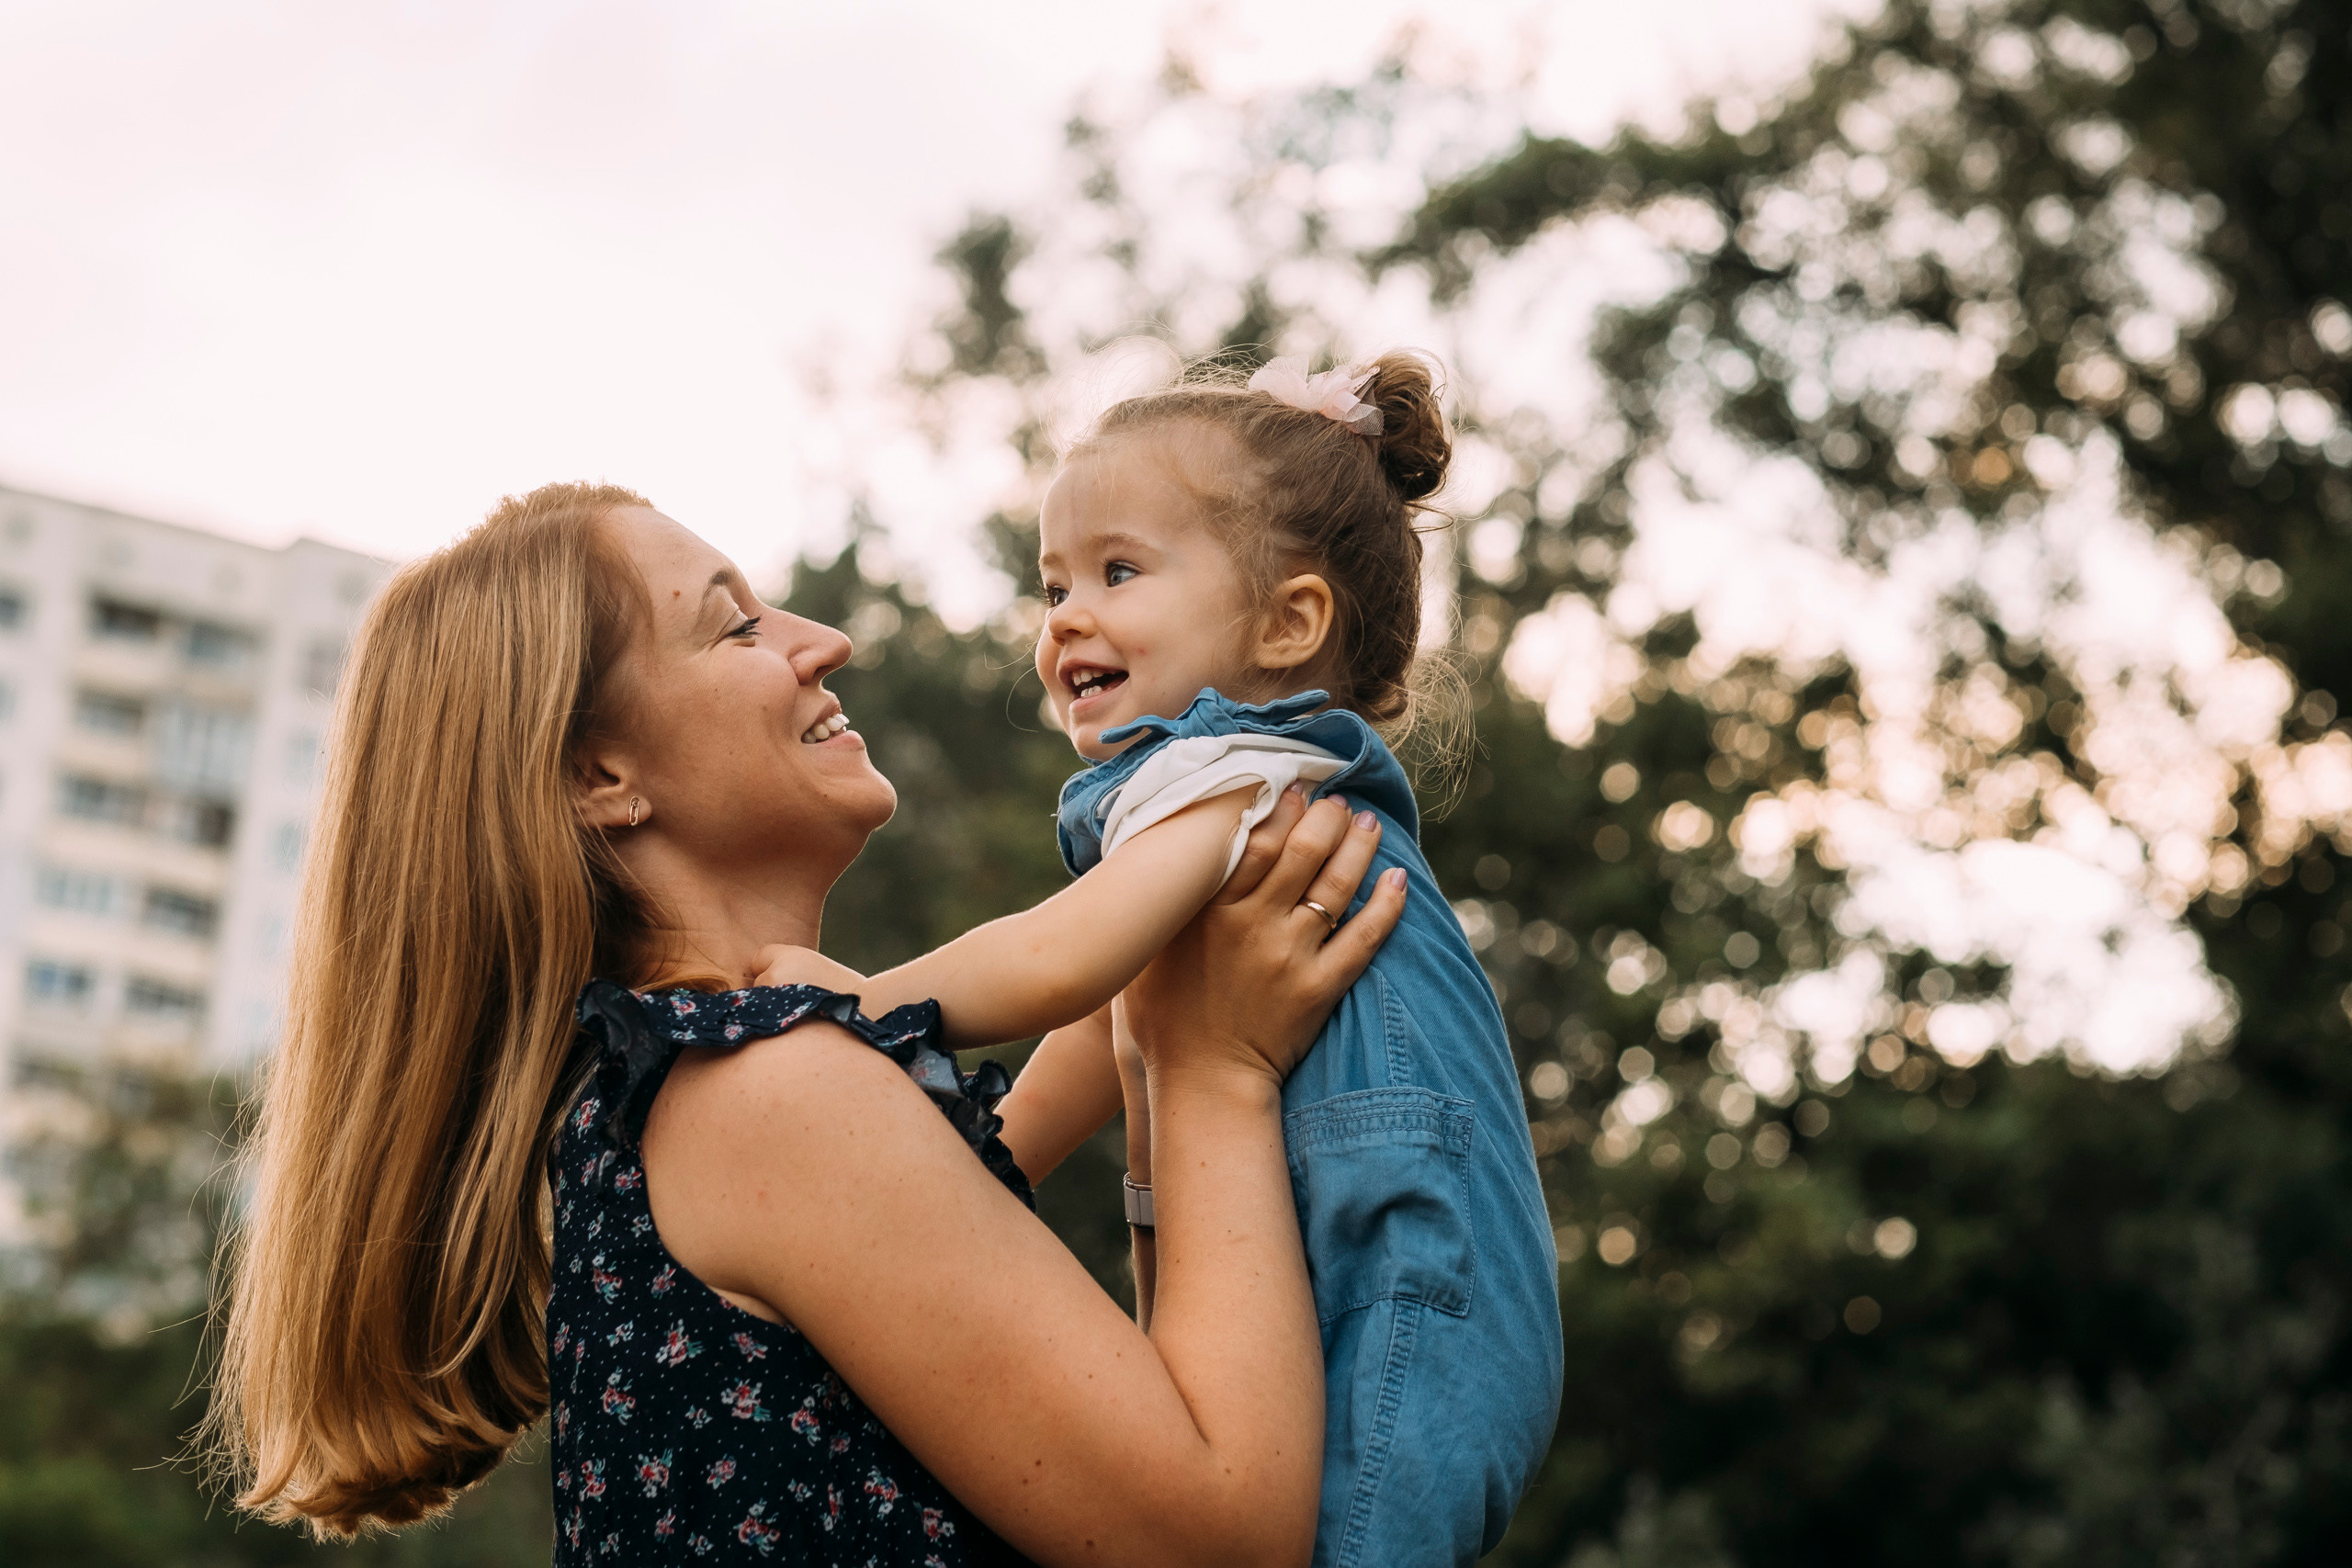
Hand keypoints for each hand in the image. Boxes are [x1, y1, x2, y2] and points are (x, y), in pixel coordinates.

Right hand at [1124, 792, 1404, 1087]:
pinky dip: (1386, 905)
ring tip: (1368, 823)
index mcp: (1209, 910)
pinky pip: (1364, 937)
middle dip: (1326, 815)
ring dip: (1358, 846)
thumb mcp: (1144, 953)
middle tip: (1337, 800)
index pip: (1255, 838)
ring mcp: (1290, 954)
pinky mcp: (1320, 987)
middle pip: (1303, 849)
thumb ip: (1157, 907)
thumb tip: (1156, 862)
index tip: (1295, 786)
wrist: (1202, 1083)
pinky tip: (1397, 879)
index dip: (1282, 805)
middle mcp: (1253, 924)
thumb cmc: (1163, 1019)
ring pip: (1336, 884)